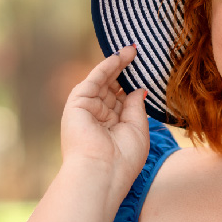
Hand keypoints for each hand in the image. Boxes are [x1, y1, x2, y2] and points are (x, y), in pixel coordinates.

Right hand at [61, 45, 151, 198]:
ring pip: (103, 82)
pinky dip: (106, 67)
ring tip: (132, 50)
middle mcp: (98, 118)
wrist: (102, 172)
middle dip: (124, 71)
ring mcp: (86, 110)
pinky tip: (120, 56)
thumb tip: (137, 89)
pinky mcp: (77, 104)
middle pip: (112, 88)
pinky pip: (94, 80)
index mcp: (112, 128)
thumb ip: (135, 108)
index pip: (121, 101)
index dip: (131, 85)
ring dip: (116, 64)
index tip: (144, 71)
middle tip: (138, 53)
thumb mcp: (138, 130)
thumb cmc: (123, 158)